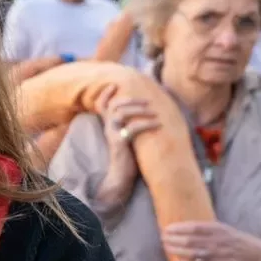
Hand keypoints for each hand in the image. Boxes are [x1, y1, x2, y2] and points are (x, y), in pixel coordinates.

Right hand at [93, 86, 158, 201]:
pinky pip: (133, 128)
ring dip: (140, 110)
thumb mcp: (126, 137)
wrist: (120, 176)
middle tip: (147, 101)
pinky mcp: (119, 143)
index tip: (114, 85)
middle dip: (130, 99)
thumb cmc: (128, 157)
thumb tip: (146, 111)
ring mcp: (112, 134)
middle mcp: (108, 128)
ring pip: (122, 113)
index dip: (106, 94)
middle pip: (115, 105)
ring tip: (154, 112)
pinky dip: (147, 124)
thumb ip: (129, 124)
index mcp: (108, 125)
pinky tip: (158, 125)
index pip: (102, 105)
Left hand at [162, 221, 260, 260]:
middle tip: (162, 238)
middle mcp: (219, 241)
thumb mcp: (228, 230)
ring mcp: (221, 255)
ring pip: (194, 252)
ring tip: (166, 248)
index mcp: (220, 229)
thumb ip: (211, 229)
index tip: (167, 228)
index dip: (179, 228)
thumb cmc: (243, 242)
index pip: (195, 227)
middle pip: (191, 239)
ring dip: (178, 251)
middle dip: (174, 239)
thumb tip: (190, 228)